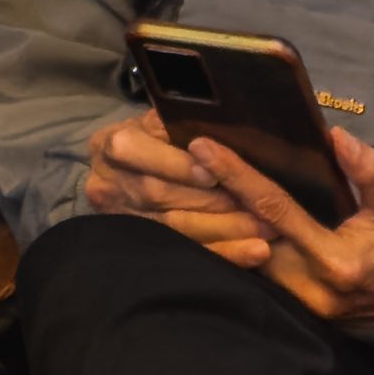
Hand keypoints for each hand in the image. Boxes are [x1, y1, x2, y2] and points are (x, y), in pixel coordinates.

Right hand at [80, 107, 269, 264]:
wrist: (136, 178)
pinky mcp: (143, 248)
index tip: (212, 174)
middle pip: (158, 194)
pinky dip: (223, 253)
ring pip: (174, 228)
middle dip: (210, 201)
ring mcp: (123, 218)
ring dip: (224, 230)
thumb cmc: (163, 143)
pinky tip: (254, 253)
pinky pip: (187, 253)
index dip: (173, 164)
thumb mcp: (162, 124)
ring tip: (264, 230)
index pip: (132, 150)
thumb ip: (180, 123)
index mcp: (111, 144)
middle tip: (257, 206)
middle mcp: (108, 183)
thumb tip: (217, 121)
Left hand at [190, 128, 373, 333]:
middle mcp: (309, 287)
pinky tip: (210, 212)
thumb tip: (337, 136)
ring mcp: (295, 304)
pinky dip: (229, 239)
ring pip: (241, 254)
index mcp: (335, 261)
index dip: (237, 176)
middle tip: (179, 156)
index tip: (203, 146)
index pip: (275, 210)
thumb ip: (371, 172)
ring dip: (214, 218)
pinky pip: (251, 268)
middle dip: (211, 196)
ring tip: (186, 179)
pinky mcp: (288, 309)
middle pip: (245, 233)